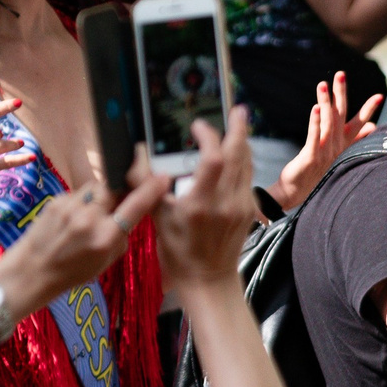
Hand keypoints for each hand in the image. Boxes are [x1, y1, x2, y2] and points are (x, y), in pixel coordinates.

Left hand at [0, 173, 170, 309]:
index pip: (136, 206)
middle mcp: (89, 219)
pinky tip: (71, 219)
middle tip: (115, 201)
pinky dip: (81, 202)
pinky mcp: (55, 201)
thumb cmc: (72, 272)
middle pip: (113, 187)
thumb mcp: (107, 260)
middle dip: (118, 190)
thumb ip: (121, 234)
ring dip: (99, 195)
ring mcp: (70, 207)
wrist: (31, 272)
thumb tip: (130, 213)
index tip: (163, 177)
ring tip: (90, 213)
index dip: (151, 189)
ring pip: (95, 188)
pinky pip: (78, 194)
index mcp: (106, 238)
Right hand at [148, 115, 257, 293]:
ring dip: (242, 141)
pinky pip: (247, 177)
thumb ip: (145, 185)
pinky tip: (236, 151)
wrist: (207, 278)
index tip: (198, 127)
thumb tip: (137, 154)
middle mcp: (226, 202)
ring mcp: (241, 206)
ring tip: (238, 122)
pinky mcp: (249, 209)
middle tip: (237, 109)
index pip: (213, 159)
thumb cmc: (177, 250)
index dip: (208, 137)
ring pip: (247, 164)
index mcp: (200, 204)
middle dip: (239, 129)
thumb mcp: (155, 218)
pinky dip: (242, 160)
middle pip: (239, 156)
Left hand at [269, 76, 381, 212]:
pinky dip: (315, 122)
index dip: (369, 109)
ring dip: (326, 102)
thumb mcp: (338, 153)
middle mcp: (337, 146)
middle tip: (340, 74)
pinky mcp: (311, 156)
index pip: (359, 123)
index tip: (380, 95)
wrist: (297, 192)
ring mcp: (325, 151)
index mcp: (344, 144)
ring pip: (328, 122)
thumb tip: (372, 127)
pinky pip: (314, 136)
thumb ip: (355, 139)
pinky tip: (315, 108)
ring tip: (323, 84)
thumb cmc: (318, 172)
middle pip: (341, 115)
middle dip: (341, 94)